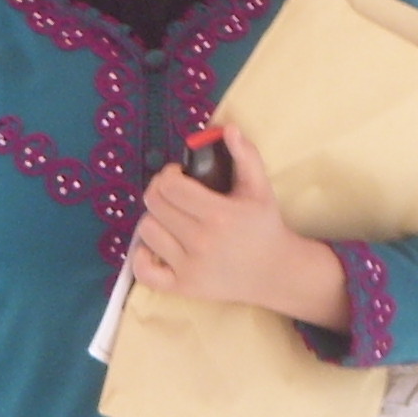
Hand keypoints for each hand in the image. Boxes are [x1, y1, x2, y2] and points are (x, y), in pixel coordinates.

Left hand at [130, 130, 346, 327]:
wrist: (275, 272)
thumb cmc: (265, 226)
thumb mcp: (260, 188)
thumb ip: (246, 155)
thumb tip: (228, 128)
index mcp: (218, 214)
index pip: (170, 185)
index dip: (169, 173)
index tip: (179, 174)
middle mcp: (201, 242)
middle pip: (154, 204)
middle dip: (159, 191)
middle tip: (173, 192)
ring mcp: (190, 267)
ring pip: (147, 231)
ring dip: (154, 218)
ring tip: (171, 217)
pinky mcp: (183, 287)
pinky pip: (144, 272)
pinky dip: (142, 257)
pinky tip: (156, 246)